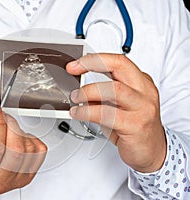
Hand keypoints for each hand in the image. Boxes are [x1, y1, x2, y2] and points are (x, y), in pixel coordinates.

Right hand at [0, 100, 46, 194]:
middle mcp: (0, 182)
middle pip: (15, 148)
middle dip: (8, 124)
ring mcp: (17, 179)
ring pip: (28, 148)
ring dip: (17, 130)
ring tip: (4, 129)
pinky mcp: (29, 174)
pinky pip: (39, 150)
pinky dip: (29, 138)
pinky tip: (16, 138)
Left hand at [66, 53, 165, 172]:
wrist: (152, 152)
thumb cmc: (134, 128)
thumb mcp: (119, 105)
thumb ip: (103, 95)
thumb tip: (78, 88)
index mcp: (141, 83)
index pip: (118, 61)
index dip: (94, 59)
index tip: (75, 64)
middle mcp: (144, 91)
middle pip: (120, 66)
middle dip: (91, 64)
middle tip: (73, 71)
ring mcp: (143, 108)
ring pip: (114, 89)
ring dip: (88, 91)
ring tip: (75, 98)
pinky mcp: (136, 125)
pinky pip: (108, 114)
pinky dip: (88, 112)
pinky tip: (79, 113)